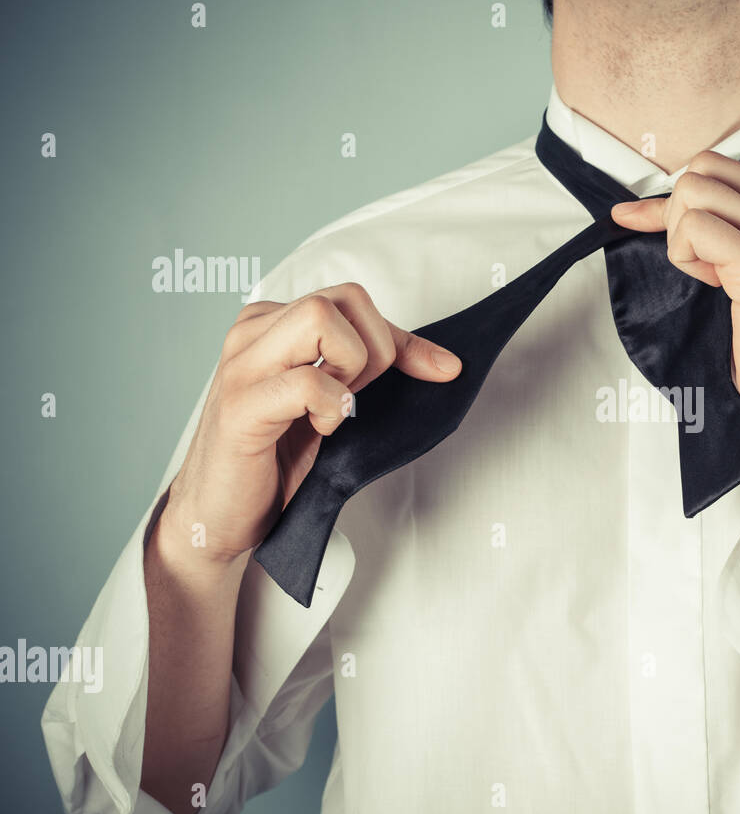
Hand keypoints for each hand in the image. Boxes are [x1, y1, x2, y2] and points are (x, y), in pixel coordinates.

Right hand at [157, 283, 461, 571]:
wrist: (219, 514)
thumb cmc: (277, 458)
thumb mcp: (335, 403)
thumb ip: (372, 372)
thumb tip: (446, 363)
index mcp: (270, 322)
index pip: (353, 299)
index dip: (402, 337)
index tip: (438, 371)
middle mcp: (251, 332)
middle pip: (343, 299)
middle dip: (376, 350)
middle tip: (358, 398)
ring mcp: (241, 365)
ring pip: (321, 319)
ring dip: (351, 371)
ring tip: (333, 413)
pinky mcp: (240, 405)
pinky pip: (309, 382)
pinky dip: (332, 409)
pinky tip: (318, 431)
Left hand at [611, 151, 739, 480]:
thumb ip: (719, 231)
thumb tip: (632, 210)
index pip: (720, 167)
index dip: (680, 199)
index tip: (661, 232)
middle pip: (703, 169)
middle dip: (679, 213)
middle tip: (699, 263)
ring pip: (694, 192)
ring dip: (682, 236)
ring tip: (710, 278)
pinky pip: (694, 228)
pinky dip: (685, 256)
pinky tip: (712, 286)